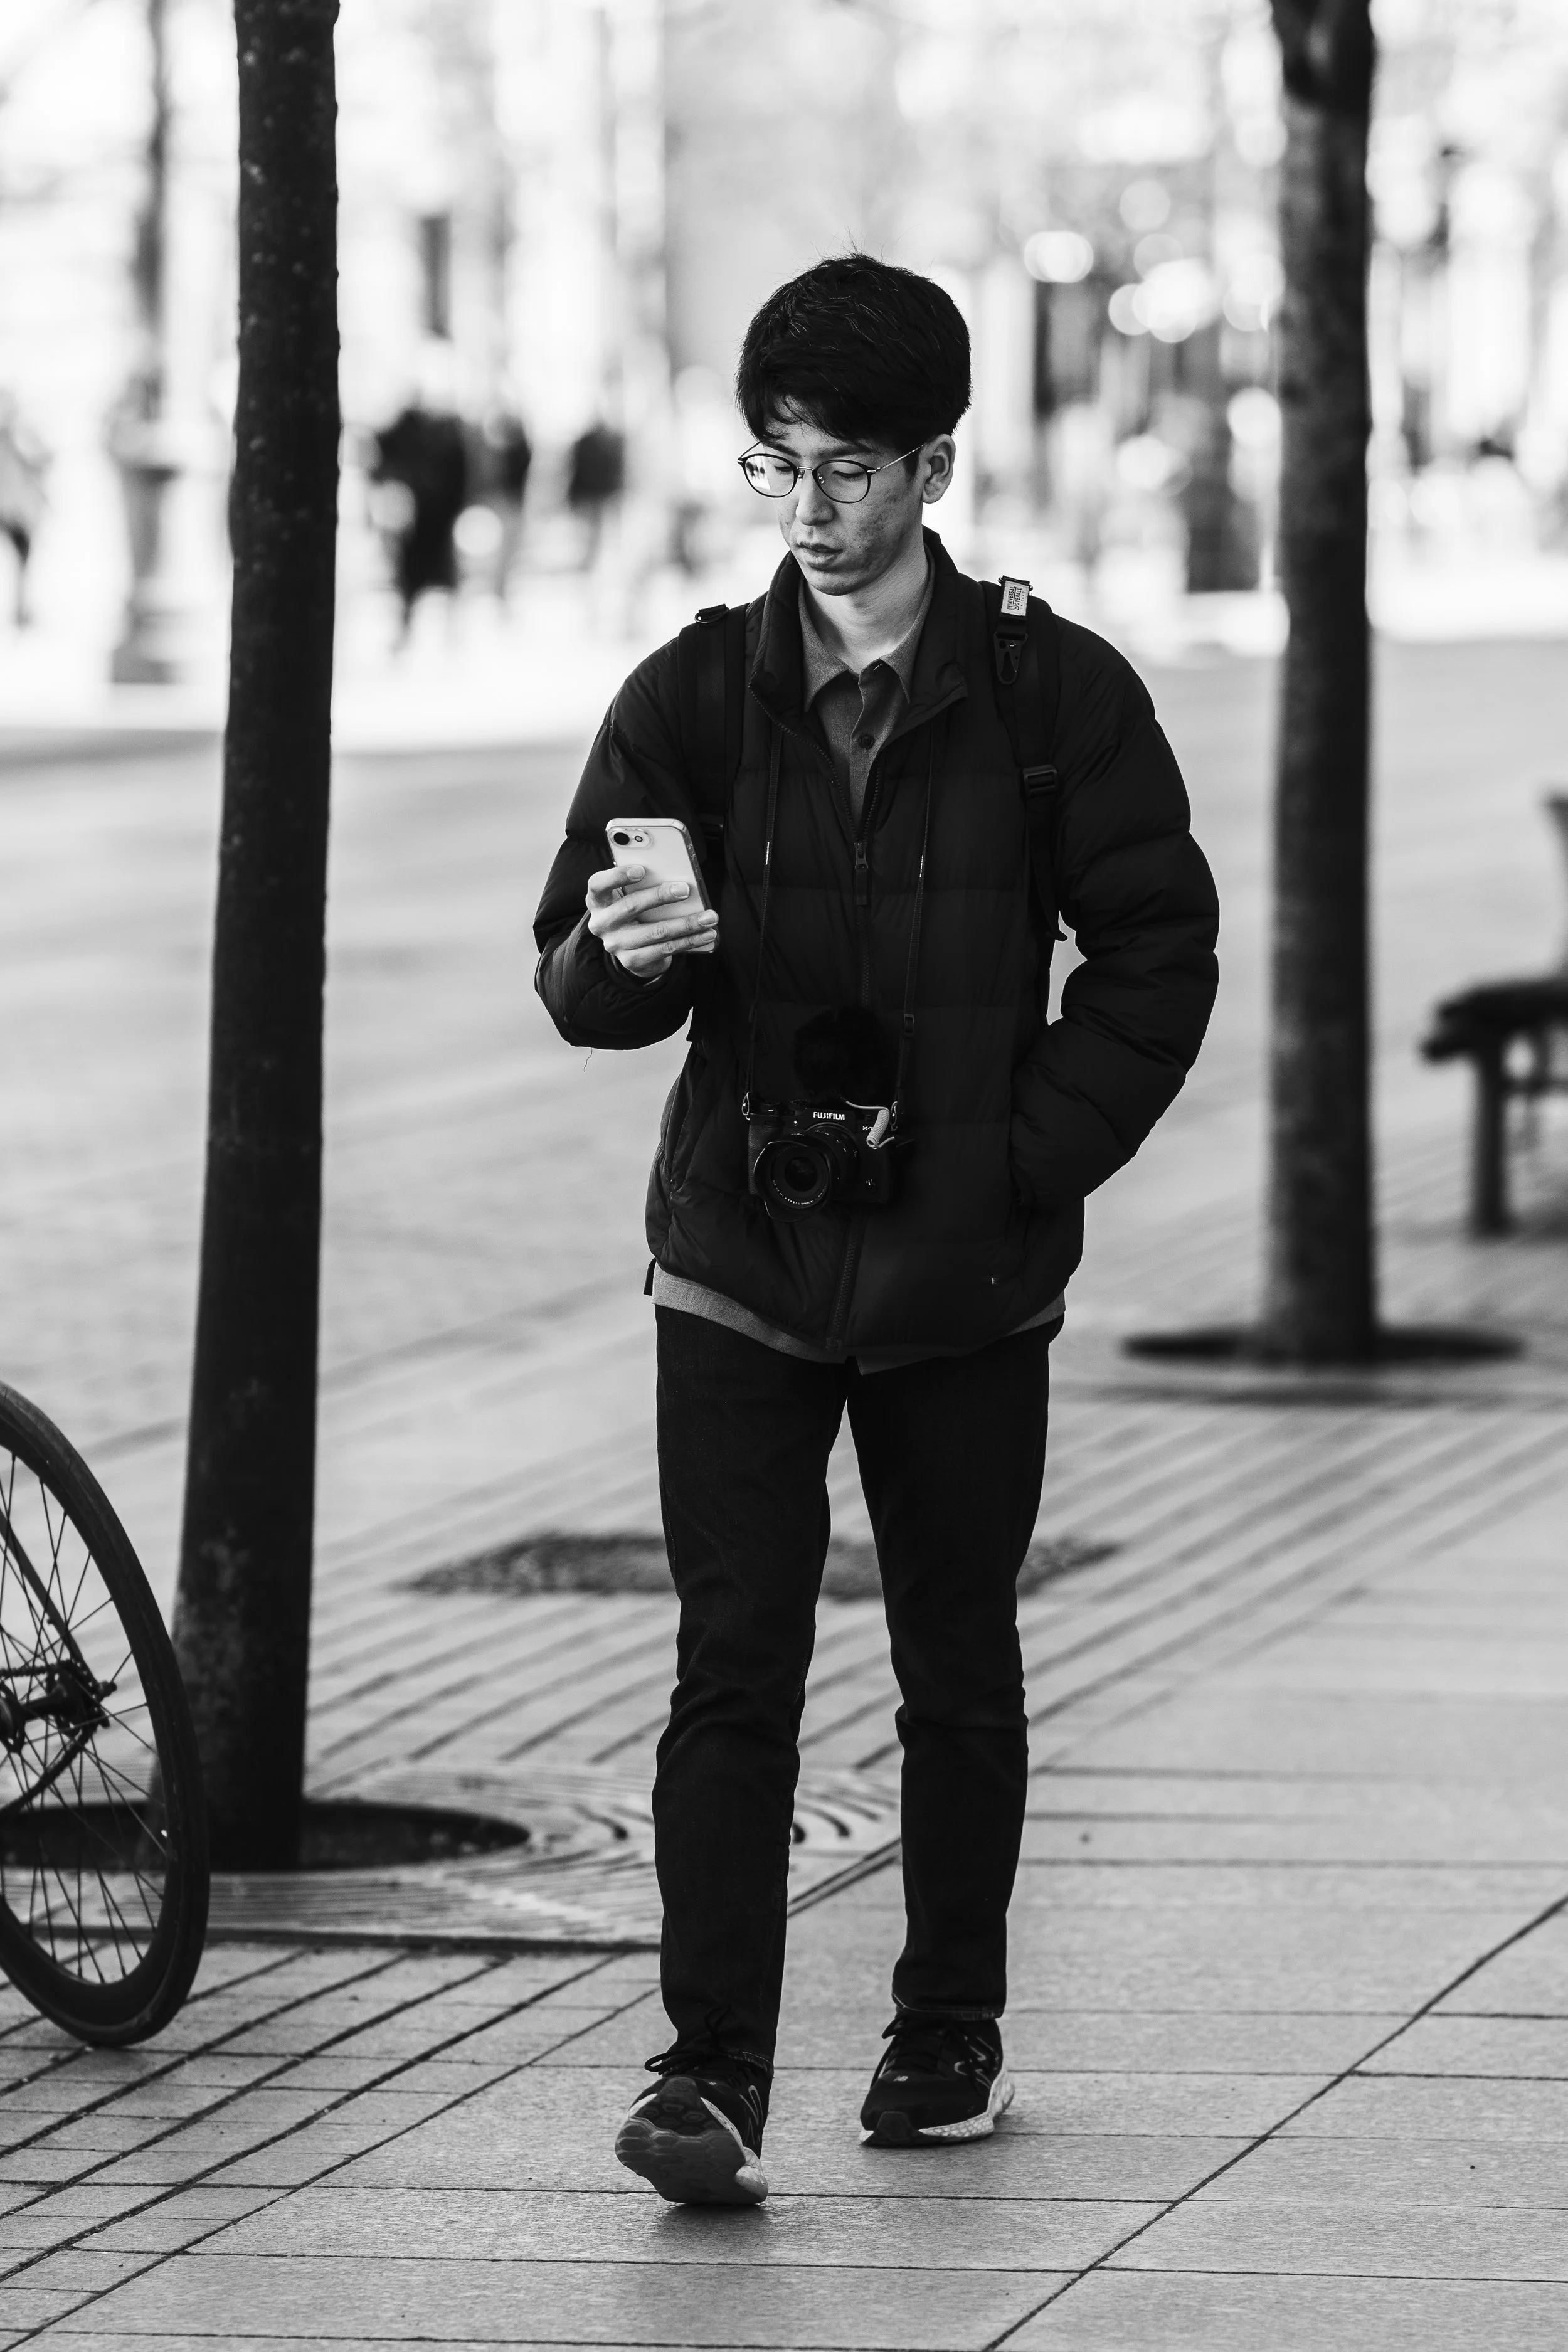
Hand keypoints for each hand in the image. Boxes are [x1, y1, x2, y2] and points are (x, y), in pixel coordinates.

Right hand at [586, 864, 718, 978]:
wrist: (630, 947)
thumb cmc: (634, 910)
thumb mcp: (629, 895)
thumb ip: (642, 884)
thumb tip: (676, 876)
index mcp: (598, 900)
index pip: (598, 884)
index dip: (617, 876)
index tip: (641, 869)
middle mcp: (602, 923)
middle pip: (630, 906)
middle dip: (660, 896)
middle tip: (685, 889)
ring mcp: (616, 944)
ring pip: (655, 932)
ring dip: (687, 923)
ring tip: (710, 917)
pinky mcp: (633, 960)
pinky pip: (666, 949)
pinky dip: (690, 941)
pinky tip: (707, 934)